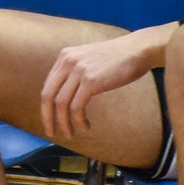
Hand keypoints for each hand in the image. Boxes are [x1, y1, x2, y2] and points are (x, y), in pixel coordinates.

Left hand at [38, 34, 154, 141]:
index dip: (46, 107)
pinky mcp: (91, 81)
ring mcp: (78, 70)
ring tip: (71, 134)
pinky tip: (86, 127)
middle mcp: (67, 62)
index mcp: (65, 57)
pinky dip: (79, 121)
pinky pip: (76, 107)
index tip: (49, 121)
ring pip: (60, 103)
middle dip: (47, 117)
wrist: (137, 50)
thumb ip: (75, 72)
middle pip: (47, 95)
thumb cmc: (117, 58)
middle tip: (51, 133)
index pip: (47, 86)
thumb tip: (67, 94)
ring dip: (64, 123)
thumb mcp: (88, 60)